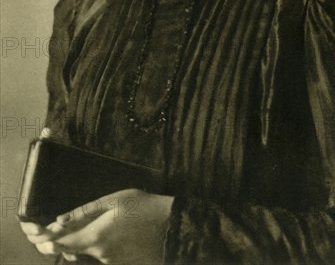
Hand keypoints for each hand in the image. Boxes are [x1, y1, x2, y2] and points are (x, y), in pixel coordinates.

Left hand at [20, 189, 173, 263]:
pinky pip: (103, 255)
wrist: (171, 226)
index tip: (38, 233)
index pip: (62, 243)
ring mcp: (111, 262)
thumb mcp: (114, 200)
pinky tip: (114, 231)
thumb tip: (60, 220)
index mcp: (96, 237)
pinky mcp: (121, 264)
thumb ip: (85, 211)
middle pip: (73, 250)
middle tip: (57, 228)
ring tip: (98, 223)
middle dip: (63, 240)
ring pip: (88, 252)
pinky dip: (100, 245)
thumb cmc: (144, 207)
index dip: (47, 239)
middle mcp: (100, 254)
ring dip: (85, 241)